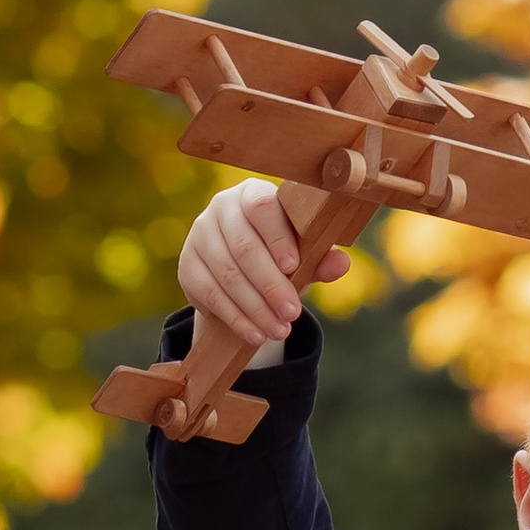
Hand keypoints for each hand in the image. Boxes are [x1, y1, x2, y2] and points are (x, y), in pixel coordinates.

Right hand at [178, 181, 349, 348]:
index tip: (293, 266)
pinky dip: (237, 318)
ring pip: (227, 274)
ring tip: (280, 331)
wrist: (244, 269)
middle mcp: (221, 208)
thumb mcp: (303, 255)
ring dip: (256, 307)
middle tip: (293, 313)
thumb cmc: (281, 253)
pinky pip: (211, 294)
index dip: (277, 237)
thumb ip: (320, 258)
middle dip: (271, 285)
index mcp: (252, 194)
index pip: (262, 207)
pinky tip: (257, 335)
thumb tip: (342, 263)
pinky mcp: (188, 266)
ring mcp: (200, 236)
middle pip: (244, 247)